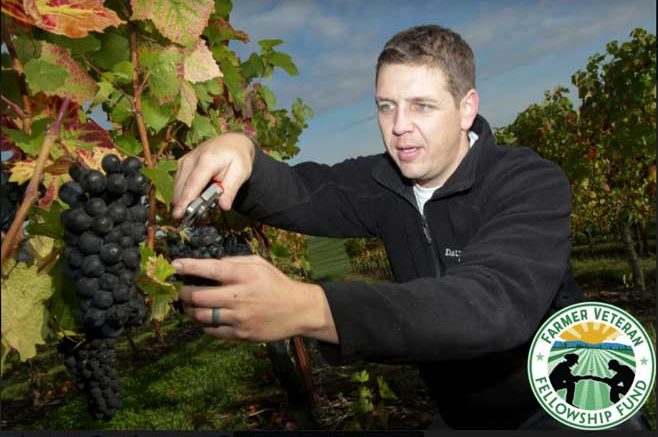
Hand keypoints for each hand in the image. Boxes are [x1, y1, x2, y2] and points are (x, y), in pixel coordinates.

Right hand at [172, 132, 254, 217]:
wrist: (232, 143)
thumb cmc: (237, 158)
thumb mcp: (241, 173)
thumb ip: (231, 190)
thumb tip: (224, 207)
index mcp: (207, 160)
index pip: (193, 183)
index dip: (185, 200)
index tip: (178, 214)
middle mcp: (192, 159)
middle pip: (182, 186)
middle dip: (182, 204)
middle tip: (187, 219)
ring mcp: (185, 161)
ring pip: (178, 186)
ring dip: (182, 199)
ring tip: (192, 210)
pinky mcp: (182, 164)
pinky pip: (178, 182)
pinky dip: (183, 193)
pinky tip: (192, 199)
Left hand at [173, 255, 337, 342]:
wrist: (298, 310)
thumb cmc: (276, 283)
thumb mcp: (259, 264)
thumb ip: (234, 261)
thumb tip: (209, 264)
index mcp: (244, 275)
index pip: (211, 269)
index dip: (189, 266)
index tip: (174, 265)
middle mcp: (239, 296)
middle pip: (198, 296)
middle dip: (182, 293)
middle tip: (178, 290)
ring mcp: (239, 318)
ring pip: (201, 316)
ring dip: (190, 311)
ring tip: (189, 306)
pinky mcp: (241, 334)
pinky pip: (212, 332)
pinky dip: (204, 325)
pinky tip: (205, 318)